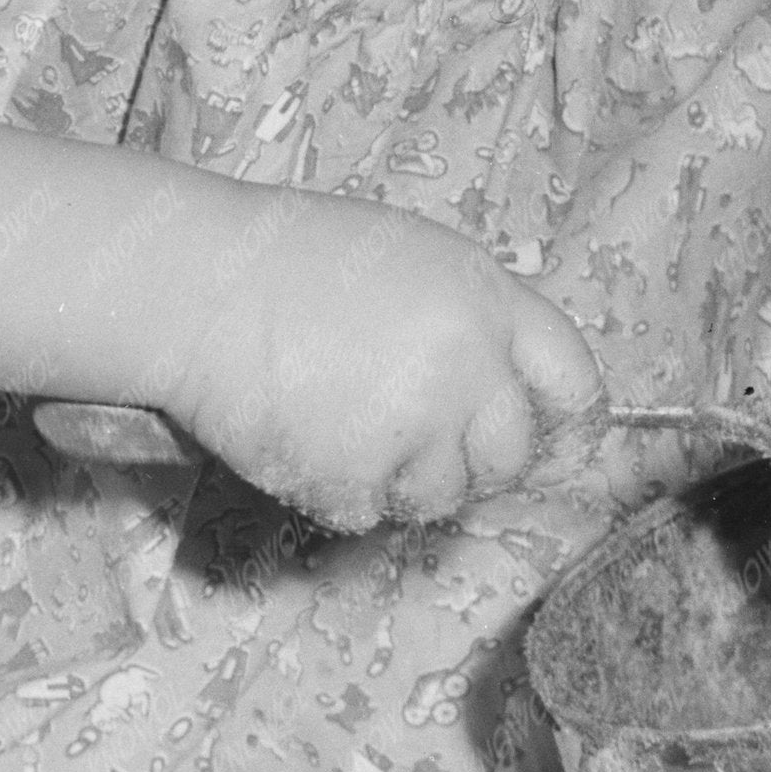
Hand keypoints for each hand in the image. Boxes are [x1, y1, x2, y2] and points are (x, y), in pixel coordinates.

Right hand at [158, 193, 607, 534]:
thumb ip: (470, 322)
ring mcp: (418, 427)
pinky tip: (302, 435)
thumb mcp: (410, 260)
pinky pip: (370, 512)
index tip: (550, 443)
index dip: (565, 422)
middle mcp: (469, 367)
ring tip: (340, 426)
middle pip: (511, 454)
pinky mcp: (361, 476)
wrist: (196, 286)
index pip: (574, 379)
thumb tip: (504, 398)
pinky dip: (336, 490)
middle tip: (410, 437)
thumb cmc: (288, 260)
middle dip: (469, 458)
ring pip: (442, 496)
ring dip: (401, 480)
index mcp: (487, 299)